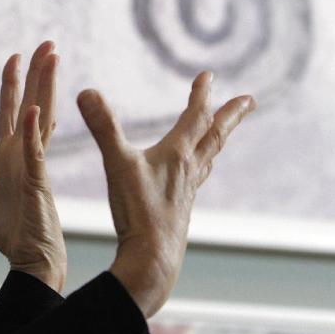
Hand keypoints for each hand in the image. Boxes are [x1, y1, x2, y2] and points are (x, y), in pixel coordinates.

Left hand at [0, 41, 66, 292]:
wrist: (31, 258)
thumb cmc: (12, 233)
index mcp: (11, 156)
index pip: (11, 111)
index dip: (14, 83)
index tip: (17, 56)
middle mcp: (25, 153)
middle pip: (33, 103)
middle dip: (40, 73)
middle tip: (49, 44)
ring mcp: (34, 164)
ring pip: (41, 117)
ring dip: (45, 87)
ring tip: (52, 58)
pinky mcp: (37, 182)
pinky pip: (35, 151)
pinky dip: (32, 130)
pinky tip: (34, 108)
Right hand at [77, 71, 255, 317]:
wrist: (154, 258)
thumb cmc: (139, 211)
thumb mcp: (117, 163)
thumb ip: (103, 127)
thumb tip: (85, 91)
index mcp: (177, 154)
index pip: (195, 117)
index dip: (201, 94)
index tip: (208, 76)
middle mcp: (188, 170)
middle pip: (214, 136)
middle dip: (230, 116)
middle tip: (249, 101)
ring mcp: (186, 190)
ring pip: (208, 157)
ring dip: (217, 138)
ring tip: (223, 130)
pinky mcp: (180, 207)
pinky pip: (197, 177)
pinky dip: (200, 164)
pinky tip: (194, 171)